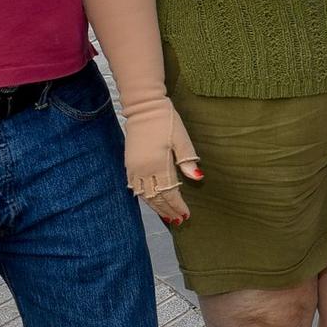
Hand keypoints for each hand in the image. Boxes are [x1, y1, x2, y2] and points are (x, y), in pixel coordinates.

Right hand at [122, 97, 201, 223]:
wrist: (143, 107)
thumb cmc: (166, 120)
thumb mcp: (181, 139)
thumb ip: (187, 160)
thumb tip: (198, 178)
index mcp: (159, 165)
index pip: (169, 193)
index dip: (178, 205)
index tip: (186, 215)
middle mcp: (144, 170)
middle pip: (156, 197)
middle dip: (167, 210)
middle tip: (178, 220)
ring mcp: (134, 167)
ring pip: (144, 195)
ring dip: (155, 206)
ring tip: (166, 216)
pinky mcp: (129, 163)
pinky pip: (134, 186)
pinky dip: (143, 197)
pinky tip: (150, 200)